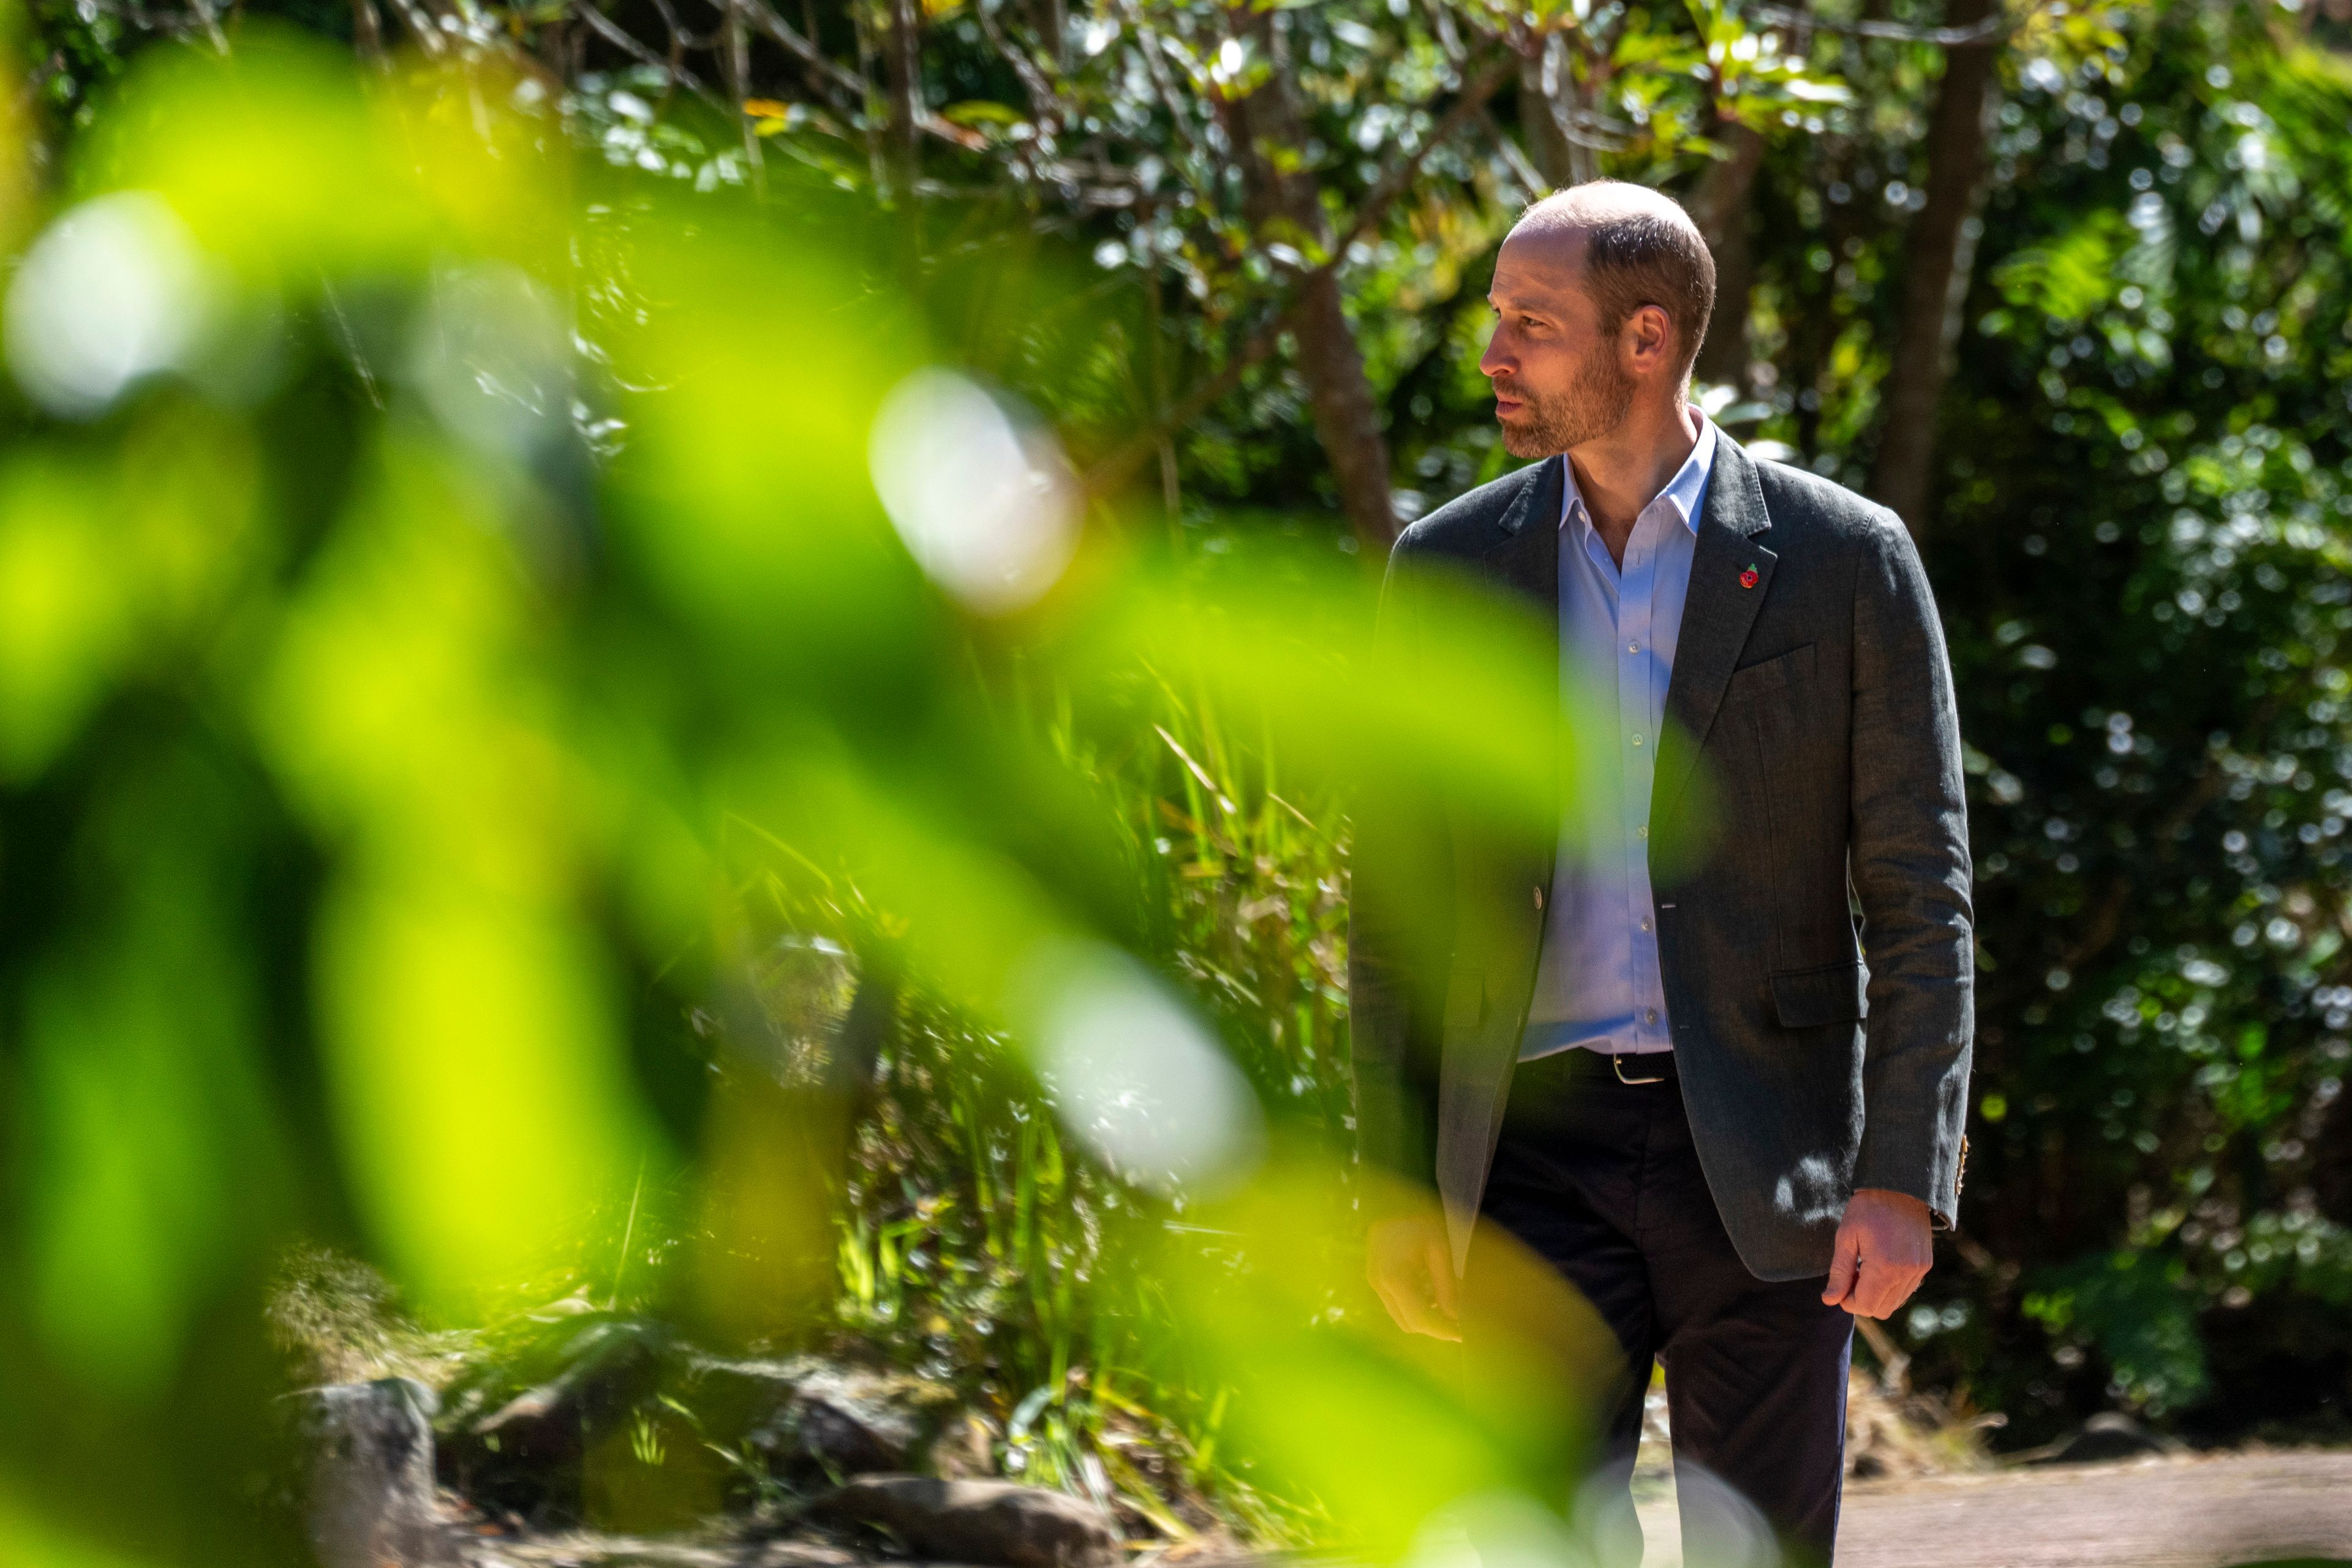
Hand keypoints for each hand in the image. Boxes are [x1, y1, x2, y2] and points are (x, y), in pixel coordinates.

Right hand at [1366, 1211, 1460, 1340]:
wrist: (1390, 1198)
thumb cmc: (1419, 1219)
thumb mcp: (1439, 1249)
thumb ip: (1447, 1286)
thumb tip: (1457, 1317)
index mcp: (1395, 1278)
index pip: (1421, 1319)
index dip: (1444, 1331)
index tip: (1465, 1334)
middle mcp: (1380, 1285)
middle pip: (1409, 1324)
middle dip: (1435, 1326)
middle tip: (1460, 1321)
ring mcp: (1375, 1282)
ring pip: (1401, 1316)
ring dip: (1425, 1317)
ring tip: (1448, 1304)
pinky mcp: (1375, 1277)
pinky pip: (1396, 1303)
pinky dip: (1415, 1305)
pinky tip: (1432, 1291)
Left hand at [1822, 1188, 1933, 1318]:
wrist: (1901, 1186)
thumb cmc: (1867, 1208)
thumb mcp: (1846, 1237)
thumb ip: (1839, 1272)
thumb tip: (1829, 1300)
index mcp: (1885, 1267)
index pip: (1865, 1306)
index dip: (1847, 1301)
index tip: (1840, 1283)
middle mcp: (1906, 1274)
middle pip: (1880, 1309)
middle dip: (1861, 1299)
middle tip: (1852, 1275)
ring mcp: (1919, 1271)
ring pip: (1894, 1303)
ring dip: (1876, 1295)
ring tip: (1865, 1268)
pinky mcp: (1925, 1266)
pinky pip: (1906, 1291)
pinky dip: (1891, 1288)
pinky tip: (1880, 1266)